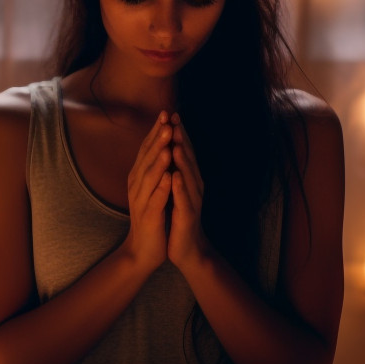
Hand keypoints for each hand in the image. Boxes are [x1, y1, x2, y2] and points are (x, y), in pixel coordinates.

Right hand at [122, 111, 172, 275]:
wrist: (144, 249)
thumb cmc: (152, 216)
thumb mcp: (153, 188)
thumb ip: (156, 168)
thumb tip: (162, 144)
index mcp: (138, 177)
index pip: (146, 150)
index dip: (155, 132)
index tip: (166, 113)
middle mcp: (136, 186)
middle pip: (146, 159)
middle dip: (157, 139)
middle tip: (167, 121)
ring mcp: (140, 201)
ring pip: (149, 177)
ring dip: (158, 160)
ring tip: (168, 144)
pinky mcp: (147, 217)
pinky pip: (155, 200)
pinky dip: (162, 188)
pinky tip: (169, 177)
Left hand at [166, 113, 211, 270]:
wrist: (186, 249)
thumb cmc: (178, 218)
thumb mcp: (175, 191)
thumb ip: (175, 170)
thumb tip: (169, 148)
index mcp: (189, 179)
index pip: (184, 152)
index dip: (178, 133)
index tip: (170, 114)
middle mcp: (194, 186)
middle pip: (188, 159)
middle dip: (181, 139)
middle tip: (174, 119)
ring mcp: (193, 201)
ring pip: (189, 176)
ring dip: (182, 160)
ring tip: (175, 143)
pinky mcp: (188, 217)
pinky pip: (184, 200)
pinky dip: (180, 187)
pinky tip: (175, 177)